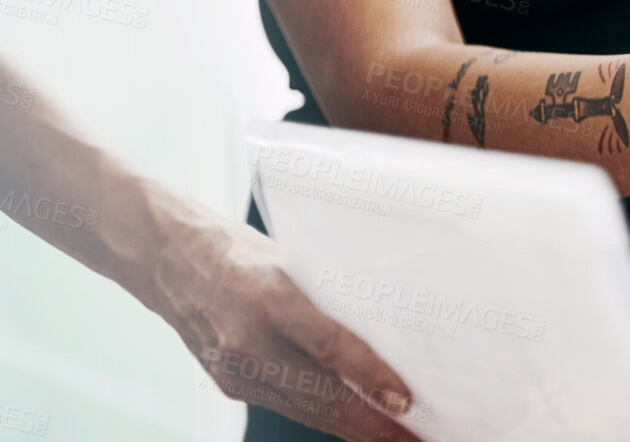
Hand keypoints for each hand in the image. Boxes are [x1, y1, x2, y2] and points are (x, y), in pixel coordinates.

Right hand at [156, 219, 422, 441]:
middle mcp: (248, 339)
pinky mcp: (229, 383)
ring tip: (402, 439)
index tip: (404, 401)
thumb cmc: (239, 248)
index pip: (326, 343)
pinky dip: (327, 418)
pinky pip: (289, 407)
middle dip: (374, 425)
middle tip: (422, 439)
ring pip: (307, 410)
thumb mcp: (291, 254)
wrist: (165, 258)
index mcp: (267, 294)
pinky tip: (360, 425)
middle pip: (321, 393)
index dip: (368, 376)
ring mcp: (235, 368)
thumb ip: (329, 291)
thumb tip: (387, 324)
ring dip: (357, 430)